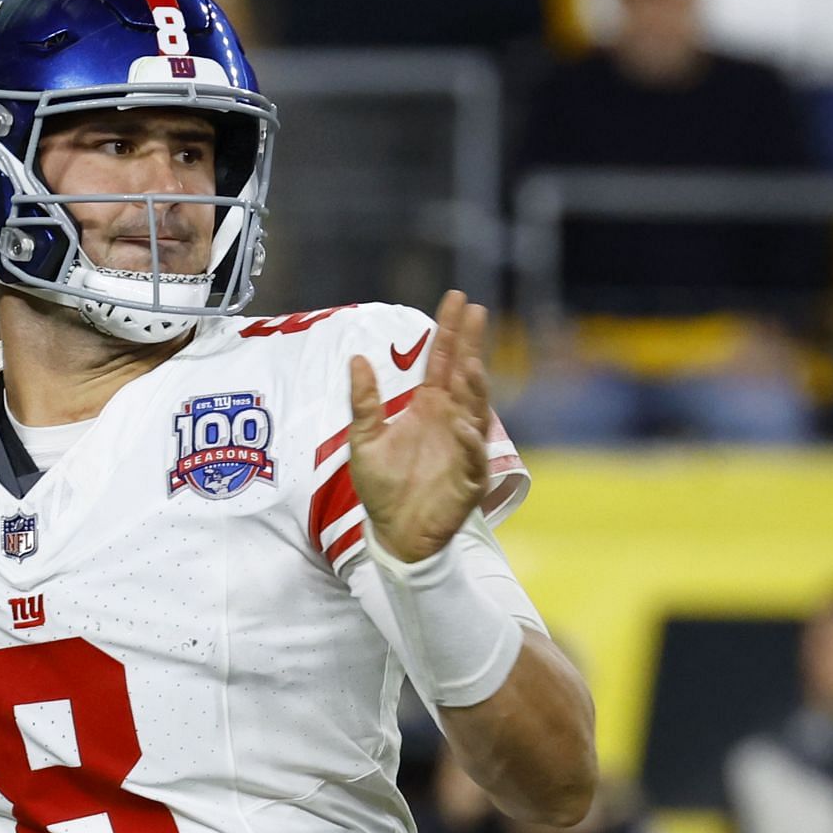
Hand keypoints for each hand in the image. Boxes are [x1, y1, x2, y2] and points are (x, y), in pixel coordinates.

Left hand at [346, 291, 490, 563]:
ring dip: (474, 389)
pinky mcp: (469, 480)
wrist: (393, 534)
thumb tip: (357, 358)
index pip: (442, 361)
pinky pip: (472, 457)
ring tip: (470, 366)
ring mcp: (464, 447)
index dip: (449, 331)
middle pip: (464, 375)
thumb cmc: (383, 488)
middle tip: (475, 310)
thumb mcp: (364, 439)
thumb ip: (364, 401)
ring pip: (474, 412)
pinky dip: (470, 442)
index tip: (456, 299)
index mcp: (428, 407)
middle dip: (470, 344)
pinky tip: (463, 425)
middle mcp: (451, 420)